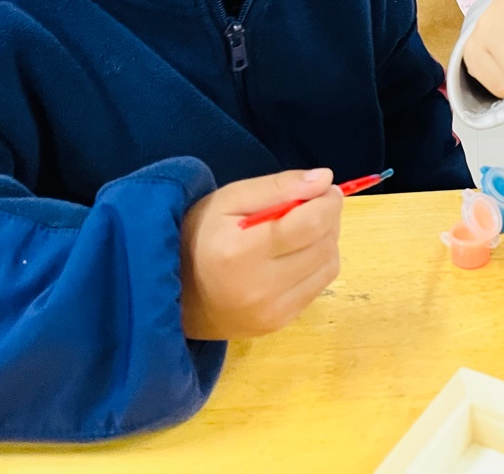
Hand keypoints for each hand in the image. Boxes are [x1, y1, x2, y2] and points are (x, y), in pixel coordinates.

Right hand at [180, 168, 342, 340]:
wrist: (175, 294)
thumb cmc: (199, 237)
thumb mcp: (229, 199)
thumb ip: (278, 186)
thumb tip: (324, 179)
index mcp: (241, 251)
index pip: (310, 224)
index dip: (327, 202)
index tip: (326, 188)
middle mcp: (259, 288)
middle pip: (324, 244)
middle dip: (328, 218)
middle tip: (313, 204)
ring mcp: (270, 312)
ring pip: (328, 266)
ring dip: (326, 241)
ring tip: (302, 230)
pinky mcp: (278, 324)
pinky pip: (318, 286)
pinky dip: (316, 265)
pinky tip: (294, 255)